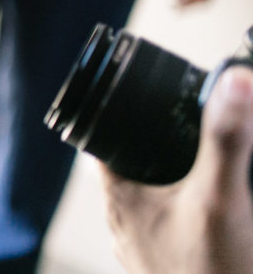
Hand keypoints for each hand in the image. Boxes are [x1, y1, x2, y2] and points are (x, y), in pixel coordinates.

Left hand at [101, 66, 252, 273]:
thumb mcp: (222, 197)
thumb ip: (227, 140)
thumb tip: (233, 81)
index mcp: (119, 192)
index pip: (104, 129)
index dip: (124, 103)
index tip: (150, 83)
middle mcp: (124, 216)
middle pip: (135, 156)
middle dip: (164, 134)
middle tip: (199, 115)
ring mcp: (146, 242)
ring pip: (157, 188)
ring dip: (183, 168)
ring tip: (215, 155)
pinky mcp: (172, 261)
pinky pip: (176, 218)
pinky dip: (196, 202)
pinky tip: (226, 204)